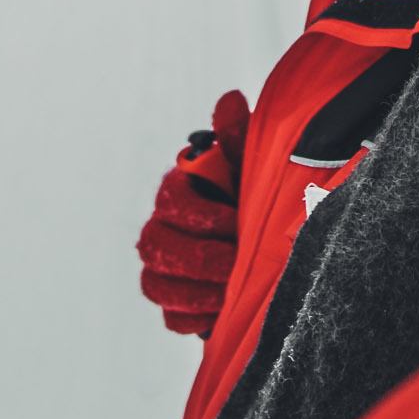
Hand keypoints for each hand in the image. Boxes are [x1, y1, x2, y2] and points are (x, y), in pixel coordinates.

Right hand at [136, 89, 250, 337]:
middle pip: (155, 246)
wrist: (263, 241)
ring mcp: (161, 267)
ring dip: (195, 291)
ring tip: (229, 291)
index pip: (171, 200)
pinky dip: (194, 317)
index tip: (234, 222)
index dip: (201, 215)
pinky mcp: (172, 304)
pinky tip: (221, 311)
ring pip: (156, 284)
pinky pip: (170, 317)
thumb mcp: (251, 167)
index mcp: (178, 189)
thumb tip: (230, 100)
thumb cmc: (253, 196)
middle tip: (232, 264)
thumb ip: (237, 139)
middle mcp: (161, 227)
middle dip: (196, 258)